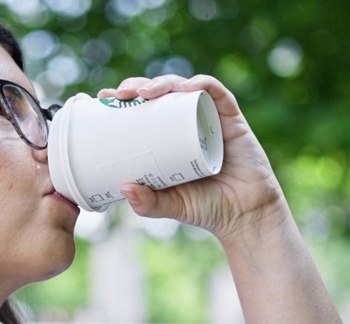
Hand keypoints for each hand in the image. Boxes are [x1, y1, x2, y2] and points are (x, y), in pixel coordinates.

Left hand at [98, 74, 286, 241]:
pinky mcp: (231, 118)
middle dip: (138, 85)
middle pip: (159, 92)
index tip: (104, 97)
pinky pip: (216, 92)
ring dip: (163, 82)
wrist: (245, 215)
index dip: (123, 99)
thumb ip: (148, 203)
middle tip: (121, 94)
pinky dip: (201, 84)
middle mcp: (186, 122)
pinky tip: (186, 87)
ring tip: (145, 93)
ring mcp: (208, 117)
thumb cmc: (206, 207)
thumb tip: (124, 187)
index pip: (142, 109)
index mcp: (167, 137)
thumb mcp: (170, 206)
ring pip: (183, 87)